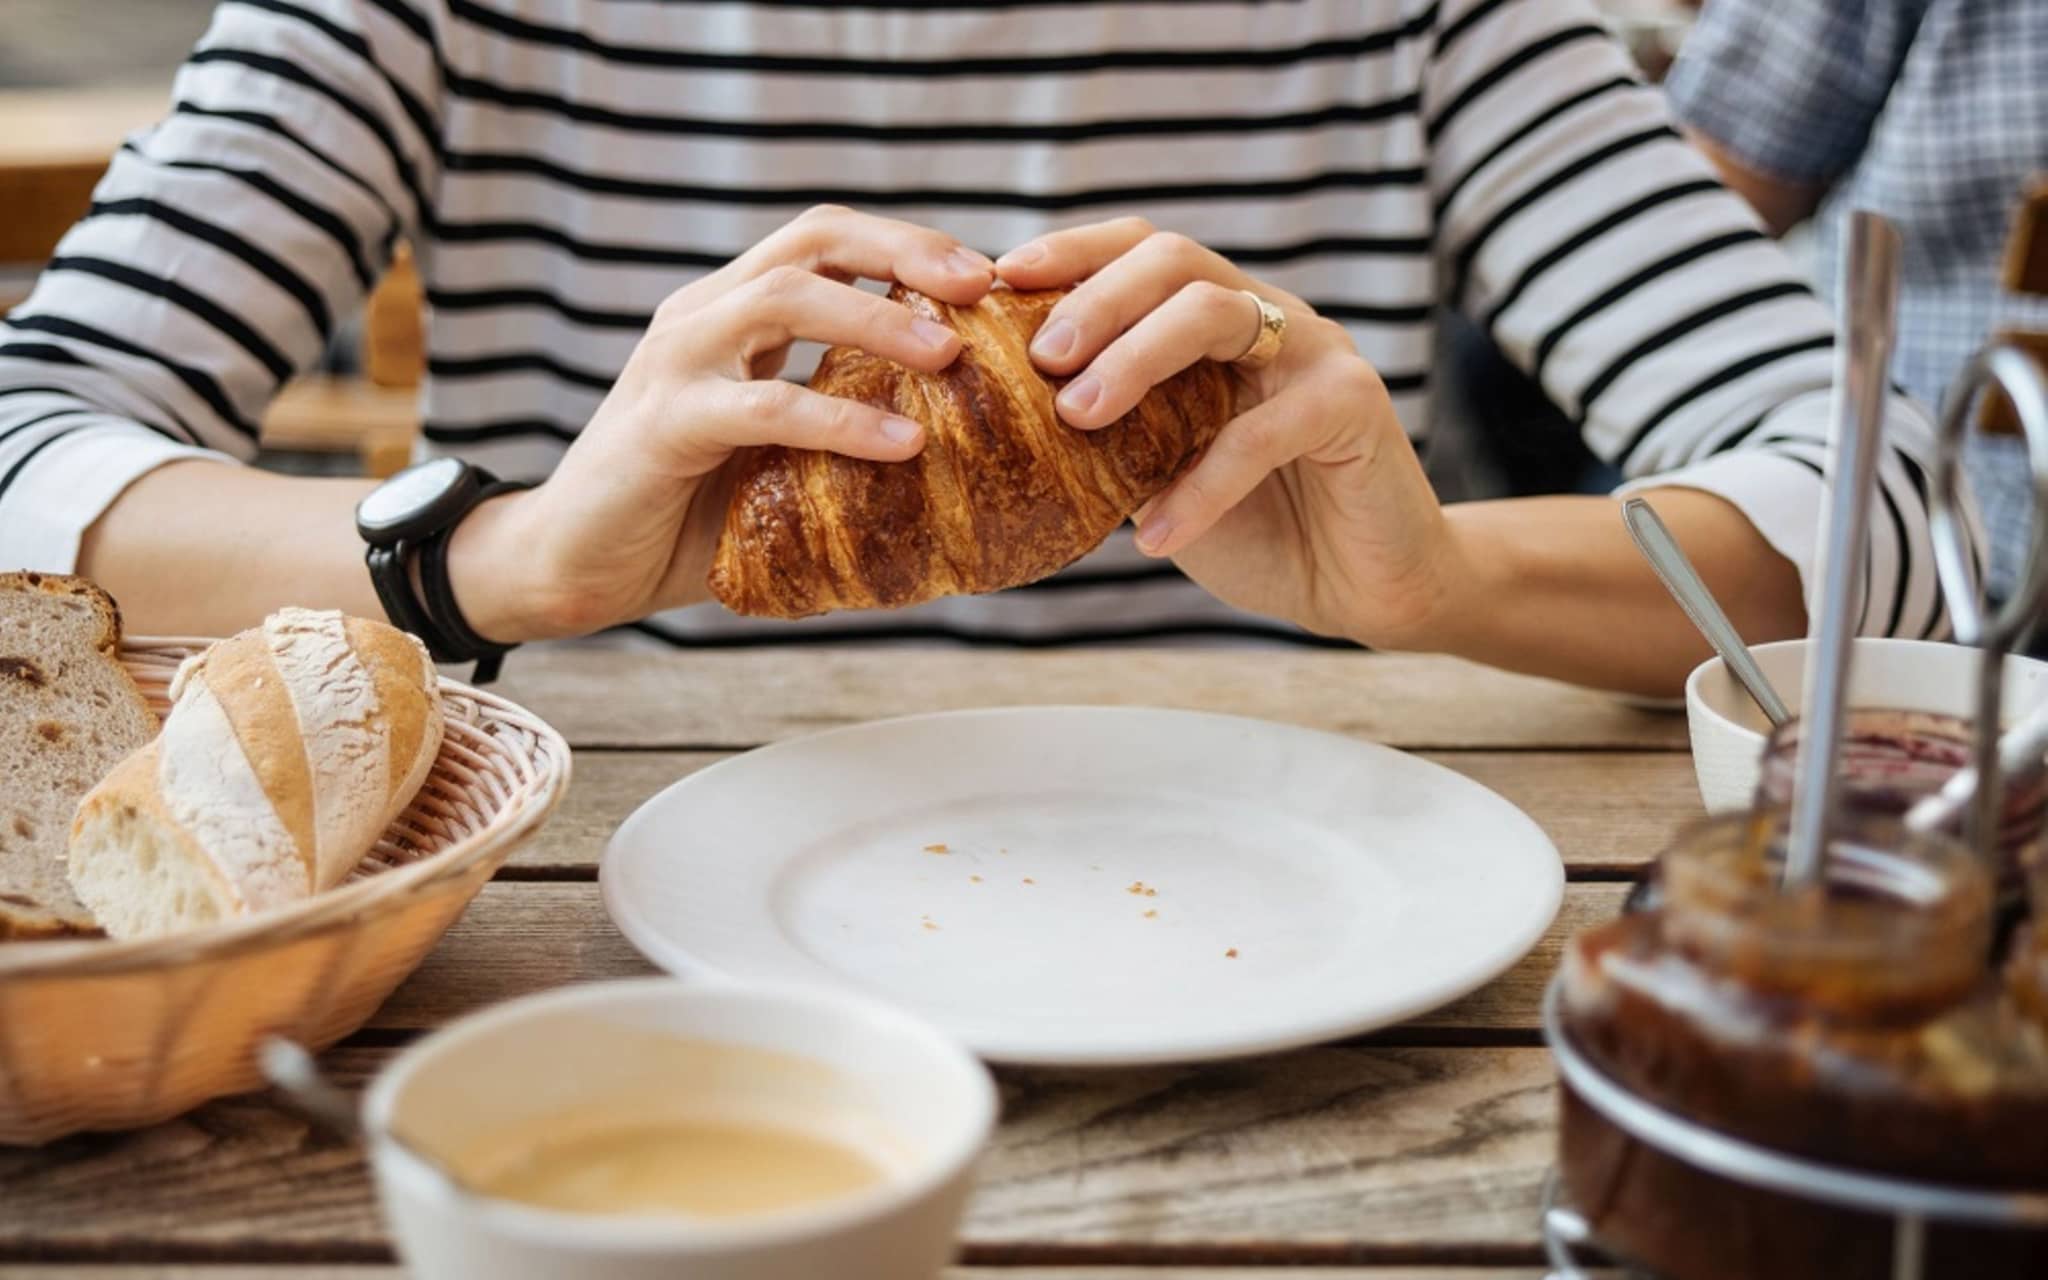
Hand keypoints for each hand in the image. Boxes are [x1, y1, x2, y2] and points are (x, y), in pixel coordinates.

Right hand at [449, 206, 994, 639]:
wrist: (570, 567)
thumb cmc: (683, 520)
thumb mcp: (776, 460)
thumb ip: (841, 438)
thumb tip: (961, 462)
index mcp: (730, 314)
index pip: (825, 240)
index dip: (905, 244)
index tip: (982, 276)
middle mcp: (701, 317)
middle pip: (812, 240)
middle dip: (904, 251)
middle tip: (979, 286)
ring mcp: (676, 363)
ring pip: (786, 299)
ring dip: (878, 318)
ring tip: (950, 352)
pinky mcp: (664, 424)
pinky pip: (765, 405)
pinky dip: (840, 420)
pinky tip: (901, 441)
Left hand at [996, 219, 1457, 647]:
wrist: (1363, 586)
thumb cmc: (1257, 526)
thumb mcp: (1162, 474)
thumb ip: (1110, 435)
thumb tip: (1004, 418)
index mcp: (1222, 319)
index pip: (1145, 251)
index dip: (1074, 252)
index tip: (1002, 278)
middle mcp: (1270, 316)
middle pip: (1177, 261)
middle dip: (1097, 300)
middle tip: (1040, 358)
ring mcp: (1317, 351)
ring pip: (1217, 314)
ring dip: (1136, 359)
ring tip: (1079, 417)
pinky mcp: (1355, 405)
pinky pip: (1261, 431)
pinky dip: (1200, 486)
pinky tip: (1155, 538)